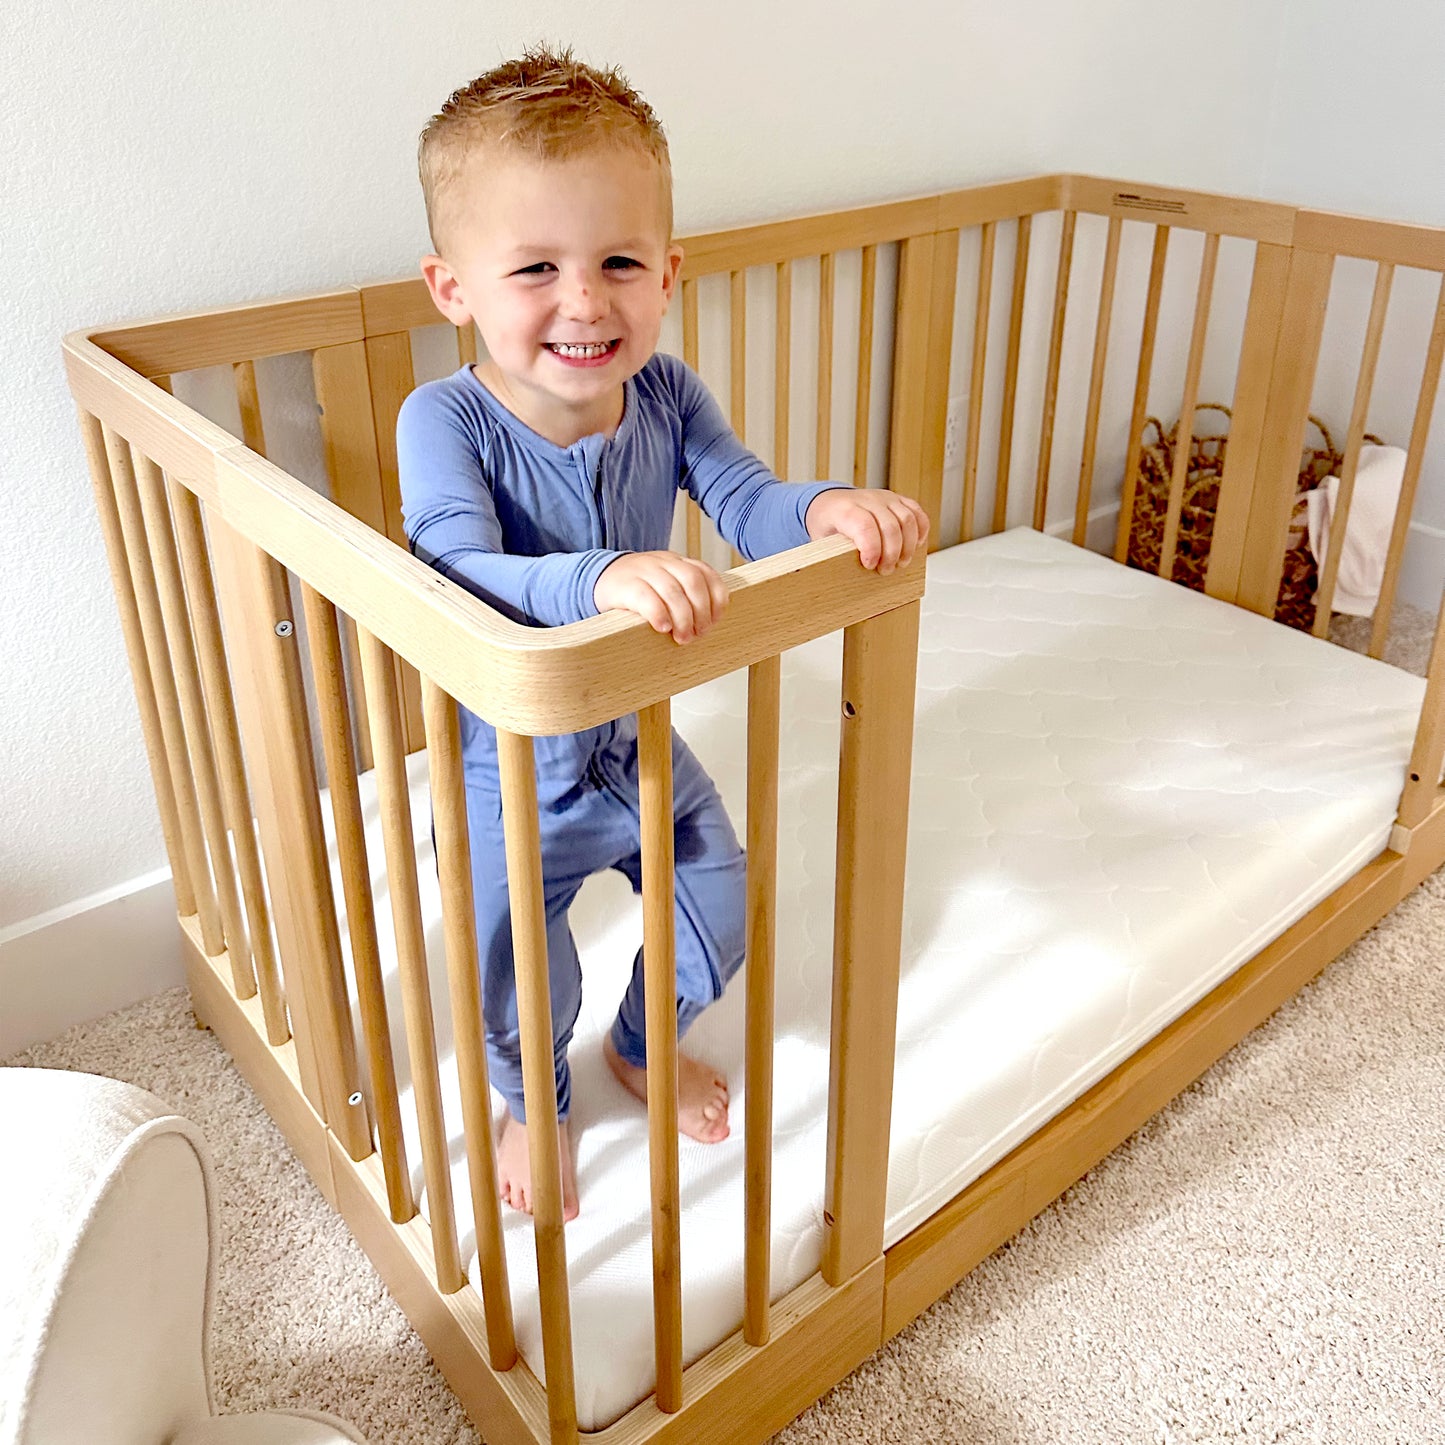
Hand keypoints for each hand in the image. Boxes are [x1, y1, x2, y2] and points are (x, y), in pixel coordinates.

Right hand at [594, 551, 728, 642]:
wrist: (599, 580)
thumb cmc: (637, 591)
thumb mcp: (665, 586)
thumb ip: (686, 597)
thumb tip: (709, 624)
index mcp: (676, 562)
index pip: (706, 572)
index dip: (716, 597)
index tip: (716, 619)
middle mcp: (663, 562)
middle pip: (692, 581)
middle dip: (701, 611)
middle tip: (699, 633)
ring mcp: (643, 571)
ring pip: (672, 591)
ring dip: (683, 618)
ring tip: (683, 637)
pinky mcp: (625, 585)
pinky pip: (646, 598)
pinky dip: (659, 614)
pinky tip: (663, 628)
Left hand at [804, 487, 928, 573]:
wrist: (829, 503)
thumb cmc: (827, 524)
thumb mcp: (822, 541)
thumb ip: (834, 556)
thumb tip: (843, 580)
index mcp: (844, 509)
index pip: (864, 525)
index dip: (872, 548)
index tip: (869, 565)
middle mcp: (867, 500)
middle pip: (890, 525)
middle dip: (892, 553)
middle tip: (886, 570)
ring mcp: (884, 498)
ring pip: (907, 519)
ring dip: (908, 546)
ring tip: (901, 563)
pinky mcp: (897, 500)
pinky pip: (917, 512)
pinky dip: (920, 531)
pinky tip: (914, 546)